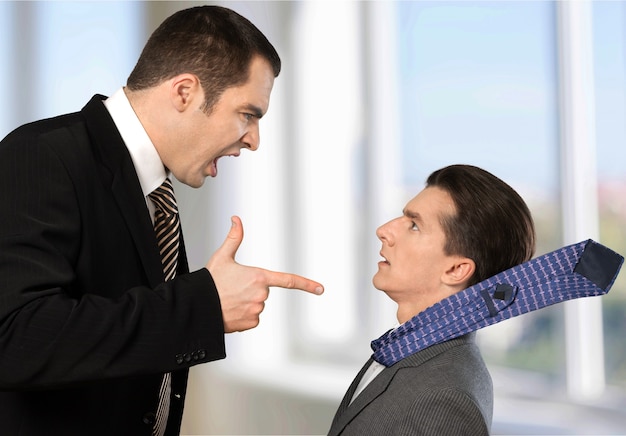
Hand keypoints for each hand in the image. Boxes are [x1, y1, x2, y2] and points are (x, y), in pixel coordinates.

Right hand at [206, 216, 323, 332]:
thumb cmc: (210, 281)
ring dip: (246, 303)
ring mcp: (257, 310)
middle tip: (232, 289)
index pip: (288, 280)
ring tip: (228, 300)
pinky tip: (230, 311)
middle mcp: (261, 295)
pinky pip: (252, 318)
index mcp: (259, 276)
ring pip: (257, 305)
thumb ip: (234, 238)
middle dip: (251, 290)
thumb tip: (236, 219)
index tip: (321, 289)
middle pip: (263, 291)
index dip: (306, 284)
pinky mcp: (251, 323)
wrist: (197, 306)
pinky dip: (243, 316)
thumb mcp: (222, 257)